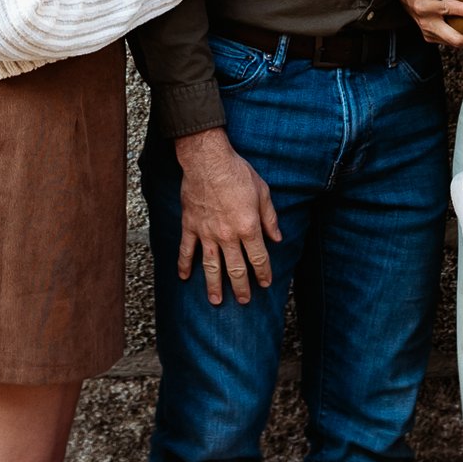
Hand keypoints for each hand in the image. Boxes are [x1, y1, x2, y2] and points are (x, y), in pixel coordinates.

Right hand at [175, 127, 281, 304]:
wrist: (208, 160)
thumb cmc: (237, 173)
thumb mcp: (263, 192)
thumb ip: (270, 218)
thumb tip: (278, 239)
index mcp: (248, 227)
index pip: (259, 258)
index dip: (264, 273)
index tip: (266, 283)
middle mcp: (228, 235)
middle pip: (236, 268)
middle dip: (241, 287)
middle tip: (244, 301)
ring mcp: (207, 233)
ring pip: (211, 266)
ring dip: (214, 285)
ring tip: (216, 301)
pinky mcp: (190, 226)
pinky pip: (187, 250)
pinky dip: (184, 265)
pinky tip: (184, 277)